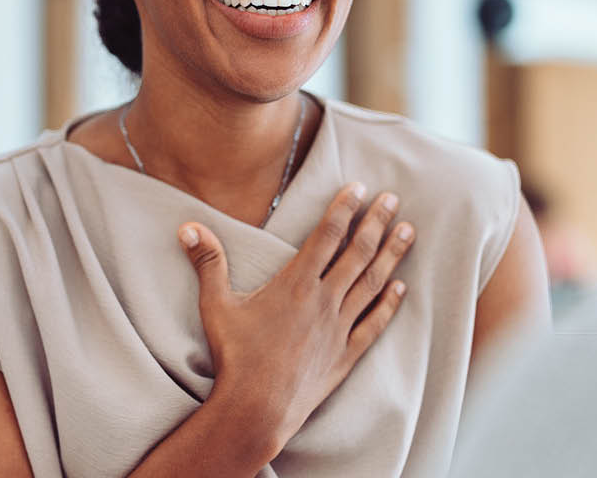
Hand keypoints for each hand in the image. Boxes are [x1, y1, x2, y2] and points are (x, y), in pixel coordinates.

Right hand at [177, 183, 415, 451]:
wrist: (256, 409)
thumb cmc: (235, 357)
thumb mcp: (216, 306)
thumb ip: (207, 263)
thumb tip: (187, 227)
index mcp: (296, 284)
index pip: (327, 235)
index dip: (344, 208)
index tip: (359, 187)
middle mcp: (323, 301)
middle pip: (358, 253)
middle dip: (377, 222)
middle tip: (393, 199)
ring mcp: (338, 329)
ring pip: (373, 283)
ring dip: (392, 255)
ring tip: (409, 231)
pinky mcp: (344, 355)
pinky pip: (374, 324)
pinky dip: (390, 305)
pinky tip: (401, 288)